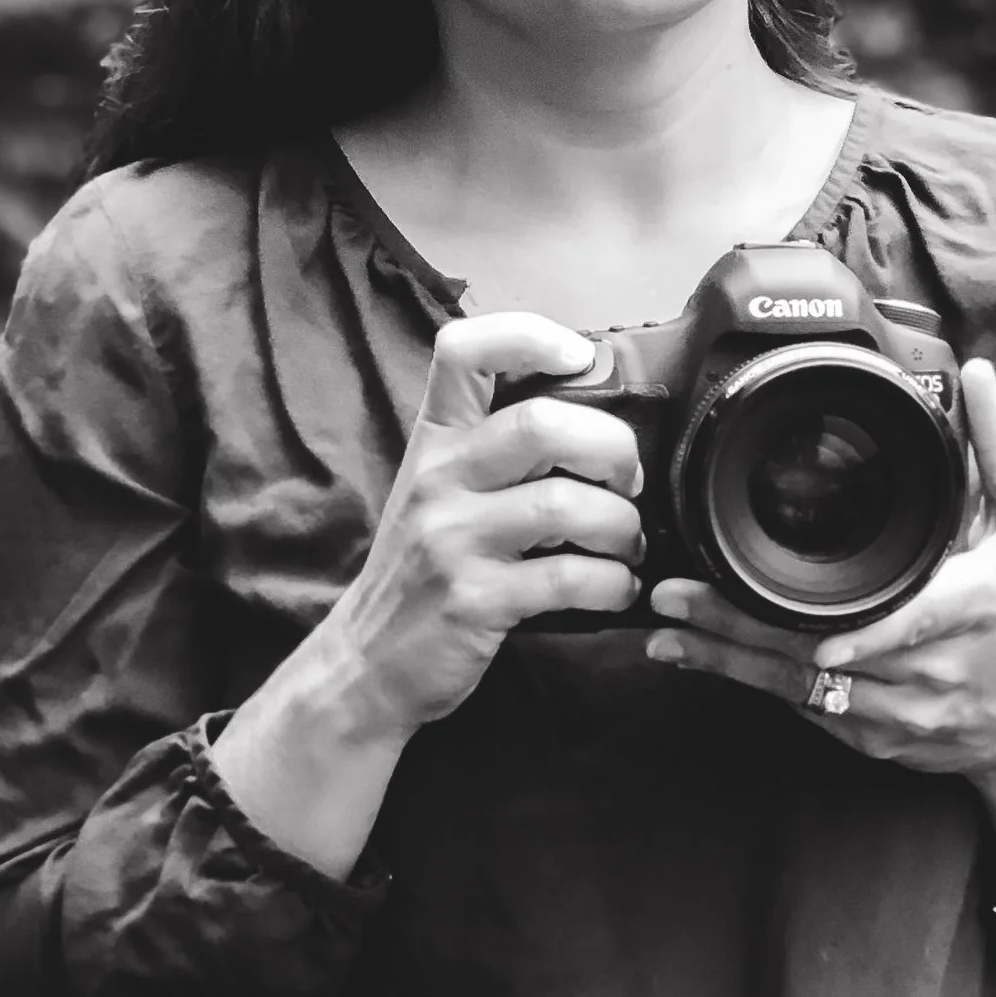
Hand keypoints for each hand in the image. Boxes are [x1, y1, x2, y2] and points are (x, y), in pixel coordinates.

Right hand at [322, 310, 645, 731]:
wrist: (368, 660)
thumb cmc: (423, 569)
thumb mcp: (441, 493)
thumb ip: (498, 452)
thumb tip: (597, 420)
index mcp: (434, 439)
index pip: (463, 350)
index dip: (530, 336)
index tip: (581, 359)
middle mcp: (439, 478)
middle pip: (541, 424)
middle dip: (613, 449)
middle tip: (626, 482)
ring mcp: (453, 539)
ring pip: (566, 505)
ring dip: (621, 526)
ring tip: (626, 545)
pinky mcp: (475, 599)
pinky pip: (569, 577)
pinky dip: (612, 583)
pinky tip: (615, 588)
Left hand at [644, 358, 995, 882]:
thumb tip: (976, 377)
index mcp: (971, 610)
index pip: (906, 623)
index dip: (852, 631)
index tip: (786, 613)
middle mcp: (930, 670)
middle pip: (823, 657)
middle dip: (742, 630)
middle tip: (678, 598)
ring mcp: (897, 712)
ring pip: (798, 690)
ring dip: (726, 659)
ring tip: (667, 631)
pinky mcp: (870, 737)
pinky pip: (798, 711)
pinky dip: (744, 683)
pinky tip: (697, 657)